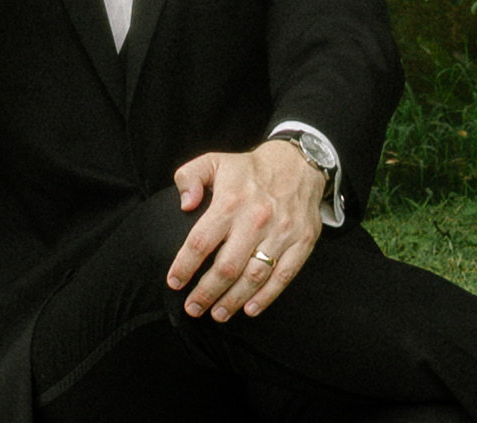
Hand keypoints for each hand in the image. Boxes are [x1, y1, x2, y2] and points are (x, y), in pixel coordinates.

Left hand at [165, 141, 325, 321]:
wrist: (298, 164)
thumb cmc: (248, 169)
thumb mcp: (213, 161)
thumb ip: (189, 177)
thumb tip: (184, 204)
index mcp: (230, 201)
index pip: (201, 241)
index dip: (185, 266)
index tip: (174, 282)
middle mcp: (256, 219)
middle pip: (227, 267)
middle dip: (206, 292)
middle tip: (193, 308)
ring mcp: (281, 232)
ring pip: (254, 276)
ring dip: (234, 300)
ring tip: (217, 314)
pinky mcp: (302, 242)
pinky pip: (284, 276)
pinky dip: (267, 297)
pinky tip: (250, 309)